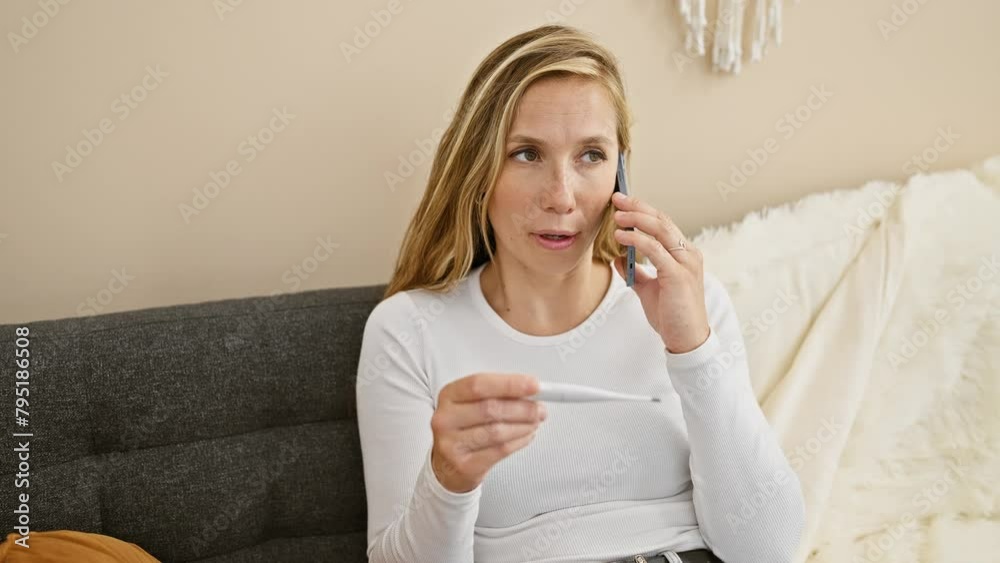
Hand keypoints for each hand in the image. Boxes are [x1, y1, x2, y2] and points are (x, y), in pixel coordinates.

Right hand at [430, 373, 547, 493]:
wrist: (445, 466)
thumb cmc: (463, 428)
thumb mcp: (471, 404)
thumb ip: (498, 394)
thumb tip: (530, 390)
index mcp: (449, 396)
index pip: (479, 385)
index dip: (509, 384)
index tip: (533, 385)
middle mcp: (446, 419)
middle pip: (490, 409)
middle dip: (522, 408)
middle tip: (539, 408)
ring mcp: (452, 444)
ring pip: (497, 431)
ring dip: (524, 426)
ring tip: (534, 422)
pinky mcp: (465, 465)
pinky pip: (500, 450)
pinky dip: (519, 441)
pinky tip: (526, 435)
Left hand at [611, 191, 710, 353]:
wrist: (686, 340)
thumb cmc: (671, 315)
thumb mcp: (648, 289)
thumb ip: (636, 272)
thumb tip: (617, 257)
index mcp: (684, 254)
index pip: (663, 224)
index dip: (642, 210)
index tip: (622, 202)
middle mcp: (688, 254)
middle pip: (662, 221)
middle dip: (638, 207)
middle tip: (617, 198)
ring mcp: (686, 263)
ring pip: (660, 230)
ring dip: (636, 219)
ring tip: (616, 215)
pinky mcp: (678, 275)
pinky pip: (655, 250)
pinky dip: (637, 240)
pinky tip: (621, 236)